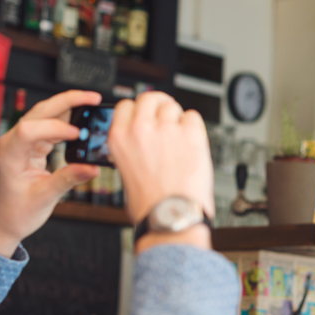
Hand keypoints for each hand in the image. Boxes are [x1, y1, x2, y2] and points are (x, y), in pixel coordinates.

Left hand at [0, 90, 101, 256]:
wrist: (3, 221)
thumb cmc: (15, 212)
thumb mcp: (45, 198)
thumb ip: (69, 179)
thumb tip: (92, 168)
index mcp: (10, 154)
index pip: (31, 129)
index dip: (55, 128)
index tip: (78, 135)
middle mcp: (13, 142)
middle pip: (40, 111)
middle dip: (67, 101)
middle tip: (92, 98)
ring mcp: (22, 142)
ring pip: (46, 115)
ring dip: (69, 107)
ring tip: (92, 104)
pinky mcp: (31, 145)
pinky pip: (50, 127)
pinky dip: (67, 122)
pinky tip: (82, 122)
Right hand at [107, 92, 213, 251]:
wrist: (172, 216)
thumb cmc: (150, 205)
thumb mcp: (125, 173)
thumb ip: (133, 150)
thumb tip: (144, 143)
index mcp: (120, 138)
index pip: (126, 105)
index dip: (138, 110)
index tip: (146, 115)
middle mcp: (141, 129)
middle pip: (150, 98)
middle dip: (159, 105)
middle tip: (167, 116)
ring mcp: (167, 130)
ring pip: (173, 106)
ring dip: (177, 118)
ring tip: (181, 137)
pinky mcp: (191, 135)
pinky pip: (193, 117)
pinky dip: (194, 126)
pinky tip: (193, 142)